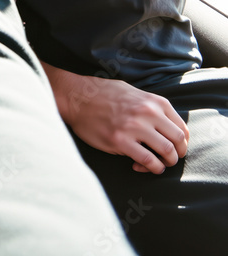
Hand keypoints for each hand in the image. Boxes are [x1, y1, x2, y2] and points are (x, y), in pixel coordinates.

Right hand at [42, 63, 188, 173]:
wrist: (78, 96)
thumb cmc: (105, 94)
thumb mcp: (135, 93)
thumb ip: (153, 108)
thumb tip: (169, 127)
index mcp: (154, 101)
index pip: (181, 127)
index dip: (182, 143)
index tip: (175, 149)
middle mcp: (148, 112)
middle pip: (178, 141)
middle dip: (177, 155)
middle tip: (168, 160)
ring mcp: (134, 127)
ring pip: (166, 152)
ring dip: (165, 163)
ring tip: (156, 165)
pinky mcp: (121, 141)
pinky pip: (147, 161)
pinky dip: (150, 168)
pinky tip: (140, 167)